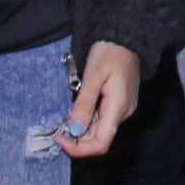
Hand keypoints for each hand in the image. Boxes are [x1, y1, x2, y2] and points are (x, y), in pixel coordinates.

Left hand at [57, 41, 140, 158]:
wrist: (125, 36)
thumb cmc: (109, 52)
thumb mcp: (93, 76)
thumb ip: (84, 104)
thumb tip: (73, 131)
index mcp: (118, 108)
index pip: (101, 144)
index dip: (79, 148)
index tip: (60, 138)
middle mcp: (123, 113)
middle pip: (99, 138)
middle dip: (77, 138)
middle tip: (58, 127)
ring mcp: (123, 109)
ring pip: (100, 129)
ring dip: (81, 129)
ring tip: (66, 116)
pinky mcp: (120, 103)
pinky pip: (103, 119)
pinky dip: (88, 120)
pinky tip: (79, 109)